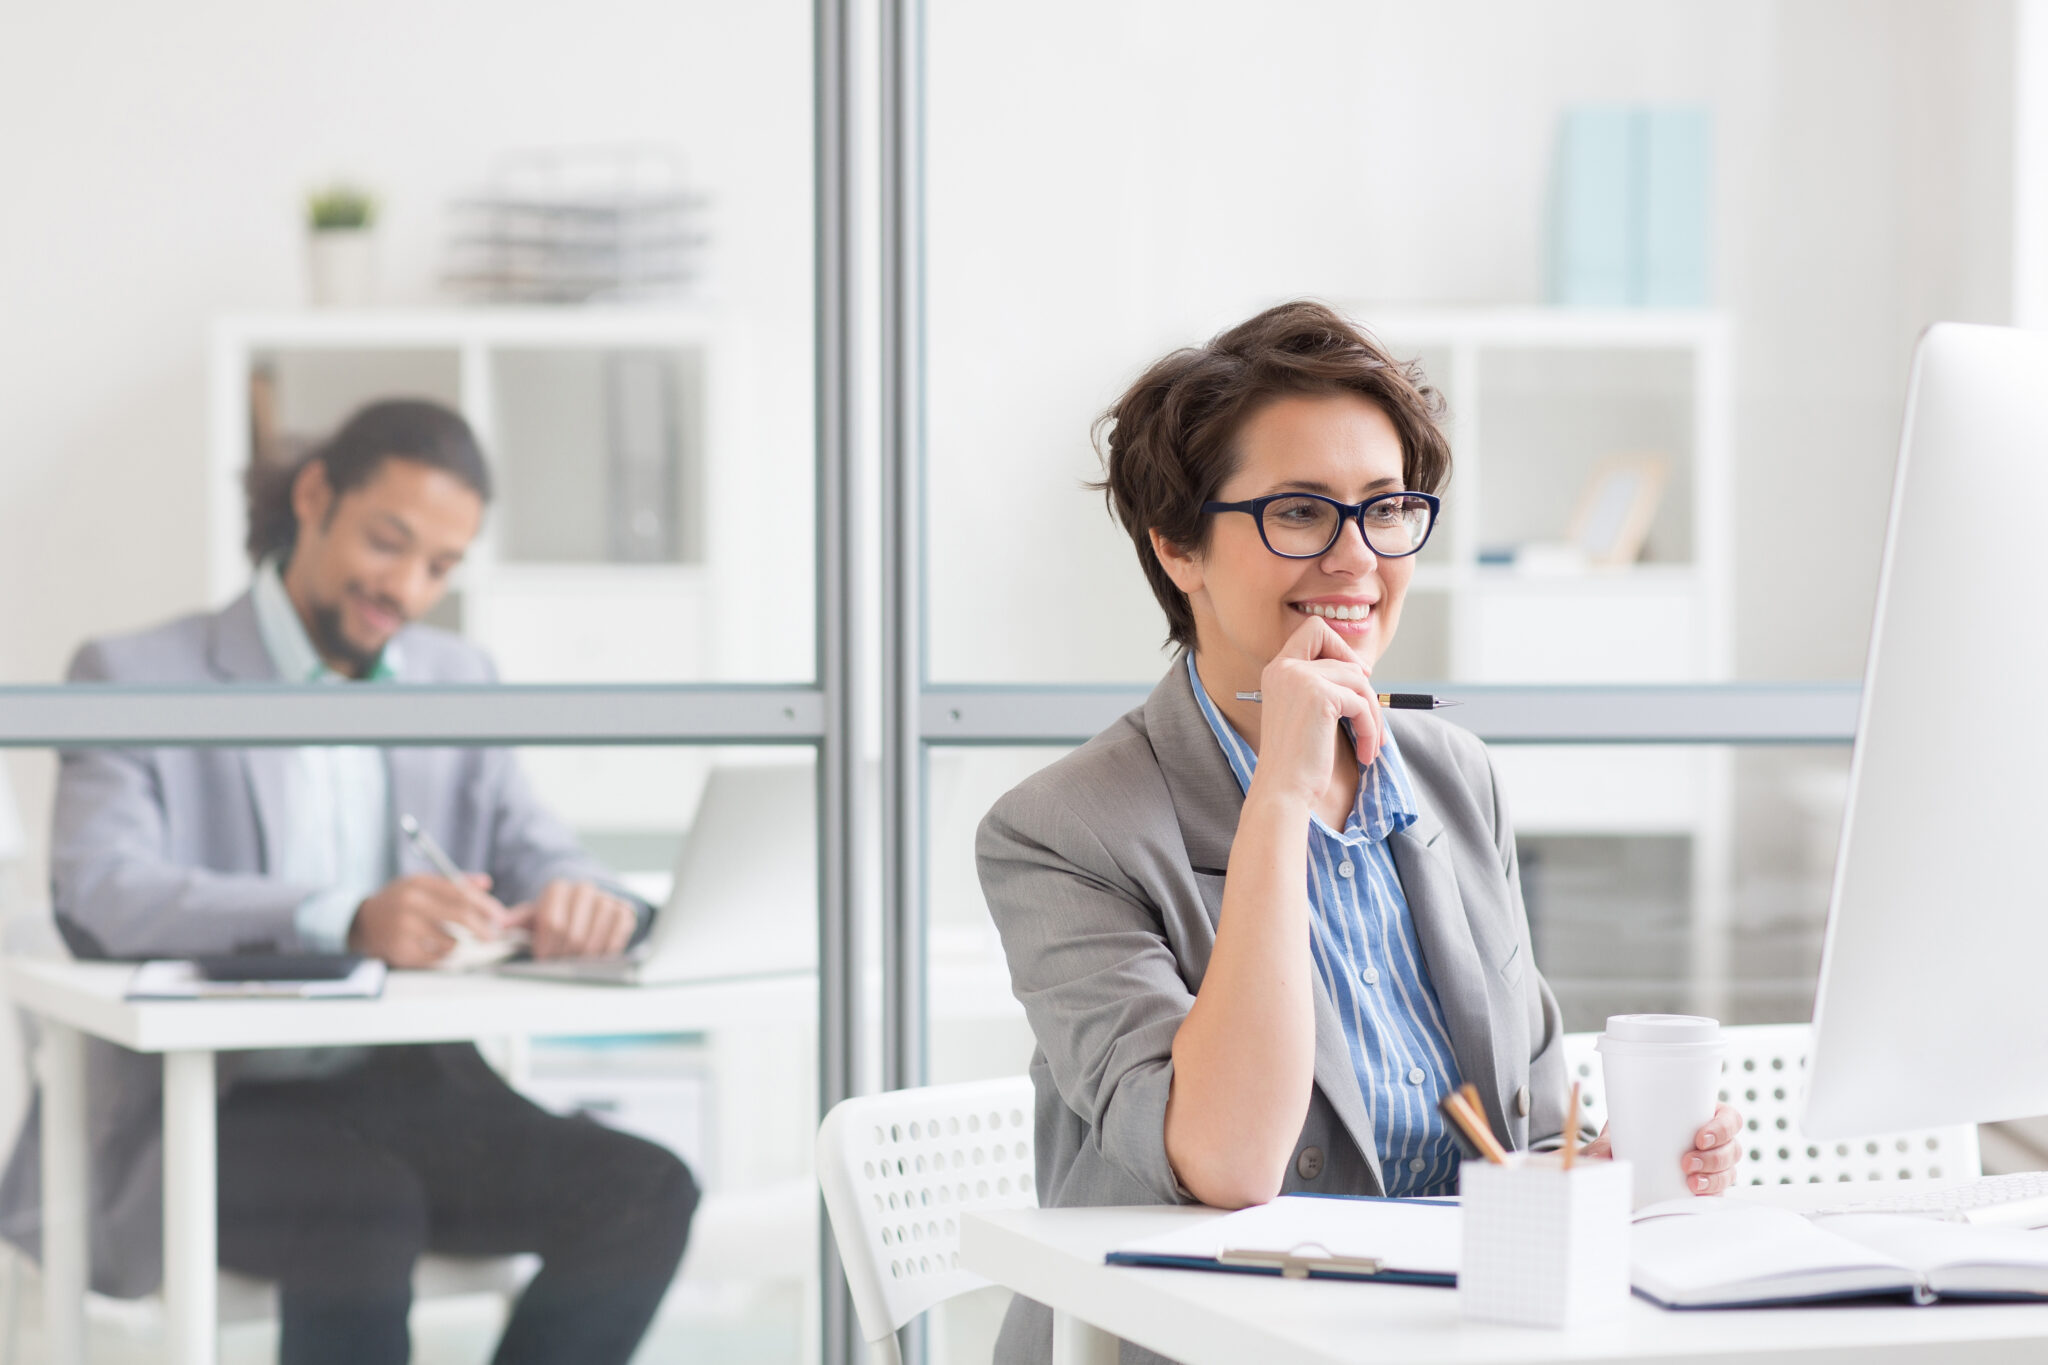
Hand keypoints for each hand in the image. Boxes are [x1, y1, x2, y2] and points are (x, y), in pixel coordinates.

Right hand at [349, 873, 510, 968]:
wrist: (361, 923)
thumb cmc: (399, 902)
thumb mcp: (421, 884)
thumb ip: (454, 883)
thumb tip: (486, 883)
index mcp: (419, 883)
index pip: (461, 893)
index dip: (485, 906)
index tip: (500, 916)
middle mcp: (411, 904)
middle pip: (460, 916)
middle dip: (483, 929)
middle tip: (492, 937)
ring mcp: (404, 928)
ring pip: (451, 942)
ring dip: (456, 944)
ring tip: (445, 939)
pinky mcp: (401, 951)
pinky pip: (436, 958)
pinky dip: (441, 955)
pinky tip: (430, 948)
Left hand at [507, 879, 637, 959]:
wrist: (586, 908)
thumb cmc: (556, 915)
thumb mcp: (534, 916)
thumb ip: (517, 920)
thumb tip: (500, 924)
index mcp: (558, 888)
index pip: (553, 922)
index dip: (547, 946)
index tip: (544, 957)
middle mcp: (583, 889)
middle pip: (573, 932)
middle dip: (564, 954)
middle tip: (560, 962)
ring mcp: (606, 899)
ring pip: (595, 936)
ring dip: (584, 955)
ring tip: (576, 960)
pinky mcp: (624, 910)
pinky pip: (617, 933)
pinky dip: (607, 949)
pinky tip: (598, 955)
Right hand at [1246, 614, 1381, 804]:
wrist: (1283, 787)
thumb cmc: (1296, 759)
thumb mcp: (1305, 711)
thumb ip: (1322, 685)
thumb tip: (1361, 669)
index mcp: (1277, 670)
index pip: (1313, 629)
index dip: (1340, 646)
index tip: (1355, 674)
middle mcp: (1285, 668)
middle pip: (1343, 655)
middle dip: (1364, 685)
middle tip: (1369, 714)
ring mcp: (1301, 679)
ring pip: (1358, 680)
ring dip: (1372, 713)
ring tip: (1371, 742)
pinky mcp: (1320, 696)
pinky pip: (1362, 704)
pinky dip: (1371, 730)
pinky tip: (1365, 752)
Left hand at [1579, 1102, 1744, 1194]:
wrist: (1622, 1162)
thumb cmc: (1626, 1139)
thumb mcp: (1615, 1136)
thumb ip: (1603, 1145)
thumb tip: (1600, 1157)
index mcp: (1700, 1116)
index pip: (1728, 1118)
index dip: (1722, 1126)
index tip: (1699, 1137)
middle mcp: (1713, 1141)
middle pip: (1733, 1148)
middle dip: (1714, 1157)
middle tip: (1686, 1162)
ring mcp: (1714, 1166)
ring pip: (1729, 1171)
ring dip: (1714, 1178)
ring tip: (1691, 1183)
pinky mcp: (1709, 1187)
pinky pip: (1721, 1193)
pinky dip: (1712, 1194)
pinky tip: (1696, 1196)